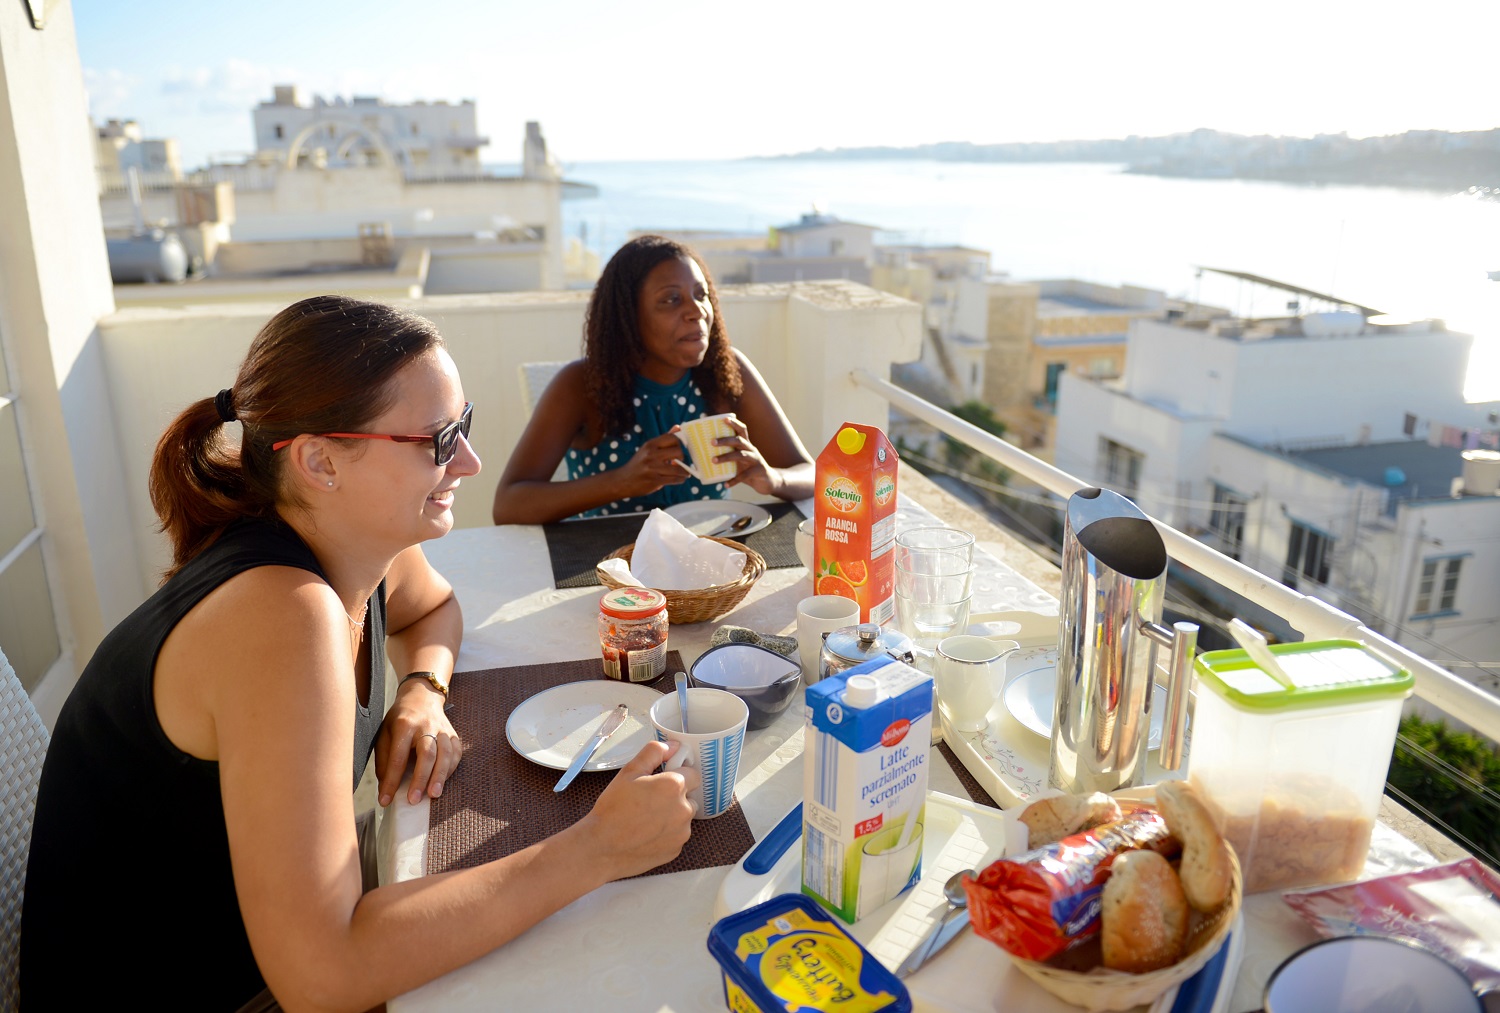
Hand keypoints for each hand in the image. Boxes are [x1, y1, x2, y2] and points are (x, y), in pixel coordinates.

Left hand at [375, 678, 462, 805]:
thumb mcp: (385, 733)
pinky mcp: (453, 734)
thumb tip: (386, 786)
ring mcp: (442, 729)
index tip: (385, 800)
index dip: (391, 781)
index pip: (397, 757)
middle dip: (420, 778)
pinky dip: (450, 769)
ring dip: (439, 776)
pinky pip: (455, 753)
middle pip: (427, 753)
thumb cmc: (400, 719)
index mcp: (404, 725)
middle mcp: (426, 725)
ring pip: (445, 754)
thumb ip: (385, 759)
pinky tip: (442, 781)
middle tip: (414, 799)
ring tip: (433, 795)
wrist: (422, 696)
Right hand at [576, 740, 695, 880]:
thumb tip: (672, 746)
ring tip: (646, 818)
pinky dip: (667, 833)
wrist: (602, 847)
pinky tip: (647, 833)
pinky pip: (677, 836)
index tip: (663, 779)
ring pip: (684, 817)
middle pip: (690, 796)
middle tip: (650, 799)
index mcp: (674, 786)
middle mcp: (684, 809)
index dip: (678, 774)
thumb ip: (653, 752)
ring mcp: (682, 832)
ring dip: (672, 815)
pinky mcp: (676, 850)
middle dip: (675, 795)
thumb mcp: (629, 772)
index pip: (693, 773)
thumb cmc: (613, 810)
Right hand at [614, 429, 690, 497]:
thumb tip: (678, 427)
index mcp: (650, 444)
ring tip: (684, 473)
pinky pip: (675, 479)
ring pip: (678, 468)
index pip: (672, 438)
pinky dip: (680, 479)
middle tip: (679, 461)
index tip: (679, 449)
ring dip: (684, 471)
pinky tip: (680, 478)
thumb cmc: (639, 463)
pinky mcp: (654, 481)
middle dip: (682, 457)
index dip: (679, 443)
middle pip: (678, 452)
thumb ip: (664, 439)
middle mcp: (651, 455)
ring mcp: (653, 468)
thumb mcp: (649, 448)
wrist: (623, 480)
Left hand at [716, 415, 779, 495]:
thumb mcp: (740, 461)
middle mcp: (752, 450)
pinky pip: (745, 475)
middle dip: (725, 440)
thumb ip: (728, 457)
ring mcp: (756, 460)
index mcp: (747, 445)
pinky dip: (735, 480)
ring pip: (741, 455)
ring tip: (713, 461)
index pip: (742, 430)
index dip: (734, 423)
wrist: (768, 482)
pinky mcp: (759, 471)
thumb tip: (704, 457)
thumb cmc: (749, 469)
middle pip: (739, 440)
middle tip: (712, 442)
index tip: (724, 419)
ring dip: (726, 457)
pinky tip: (726, 484)